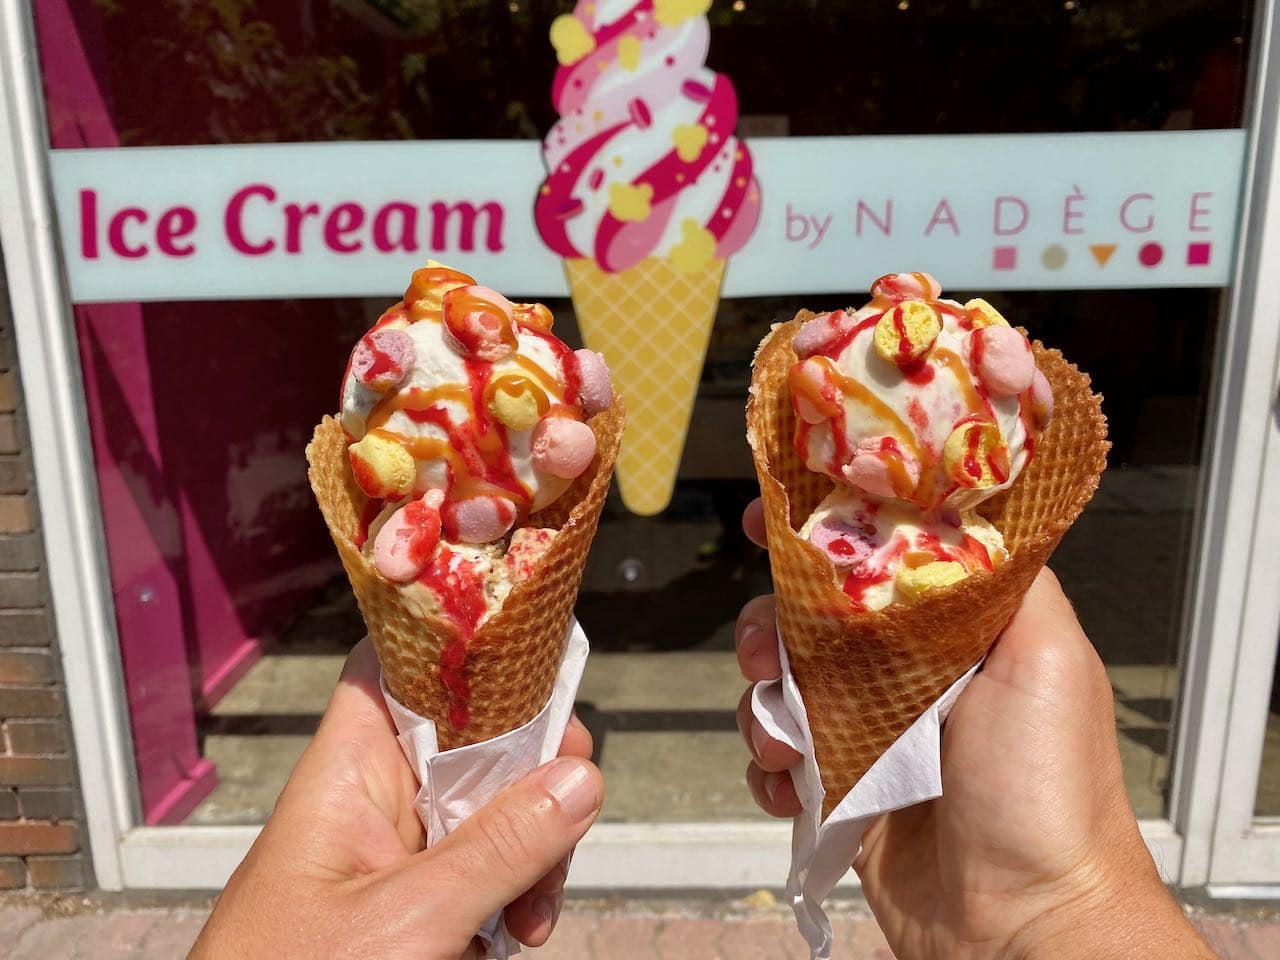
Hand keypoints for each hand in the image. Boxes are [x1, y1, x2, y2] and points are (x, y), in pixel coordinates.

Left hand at [192, 638, 602, 959]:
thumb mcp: (408, 921)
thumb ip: (499, 849)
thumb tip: (580, 778)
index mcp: (348, 770)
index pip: (395, 663)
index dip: (457, 642)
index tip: (532, 657)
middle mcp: (374, 795)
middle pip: (472, 738)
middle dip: (531, 776)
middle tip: (565, 822)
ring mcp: (398, 849)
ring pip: (490, 807)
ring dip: (532, 850)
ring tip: (533, 916)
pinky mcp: (416, 899)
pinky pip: (484, 866)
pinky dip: (514, 892)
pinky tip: (517, 933)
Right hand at [736, 499, 1212, 959]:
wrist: (1020, 925)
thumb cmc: (1048, 794)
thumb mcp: (1047, 655)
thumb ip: (1002, 573)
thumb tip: (948, 510)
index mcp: (961, 631)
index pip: (881, 554)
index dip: (824, 530)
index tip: (770, 514)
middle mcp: (914, 674)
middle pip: (812, 614)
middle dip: (773, 623)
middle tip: (767, 649)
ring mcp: (872, 732)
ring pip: (783, 682)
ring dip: (765, 703)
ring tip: (787, 742)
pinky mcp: (842, 788)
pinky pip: (776, 756)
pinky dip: (768, 766)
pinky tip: (791, 785)